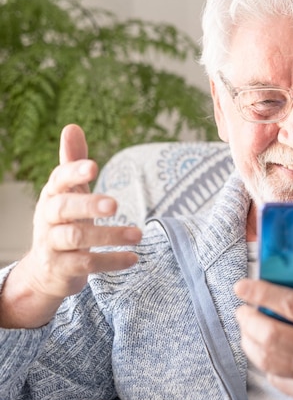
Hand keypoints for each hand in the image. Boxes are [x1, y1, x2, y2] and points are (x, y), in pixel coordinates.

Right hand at [0, 124, 141, 328]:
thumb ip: (73, 162)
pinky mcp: (61, 269)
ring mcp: (52, 245)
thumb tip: (72, 127)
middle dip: (89, 205)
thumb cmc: (64, 223)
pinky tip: (133, 258)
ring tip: (138, 234)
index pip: (58, 180)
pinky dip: (111, 260)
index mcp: (52, 196)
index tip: (94, 167)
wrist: (46, 272)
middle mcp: (47, 219)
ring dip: (109, 235)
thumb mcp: (69, 193)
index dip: (74, 172)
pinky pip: (86, 264)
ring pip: (76, 237)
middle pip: (63, 209)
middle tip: (116, 205)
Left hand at [235, 241, 292, 399]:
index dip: (262, 293)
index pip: (291, 305)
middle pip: (272, 335)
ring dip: (250, 342)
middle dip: (249, 320)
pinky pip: (278, 379)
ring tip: (247, 327)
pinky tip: (263, 351)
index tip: (243, 286)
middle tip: (242, 309)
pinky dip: (264, 364)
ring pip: (269, 360)